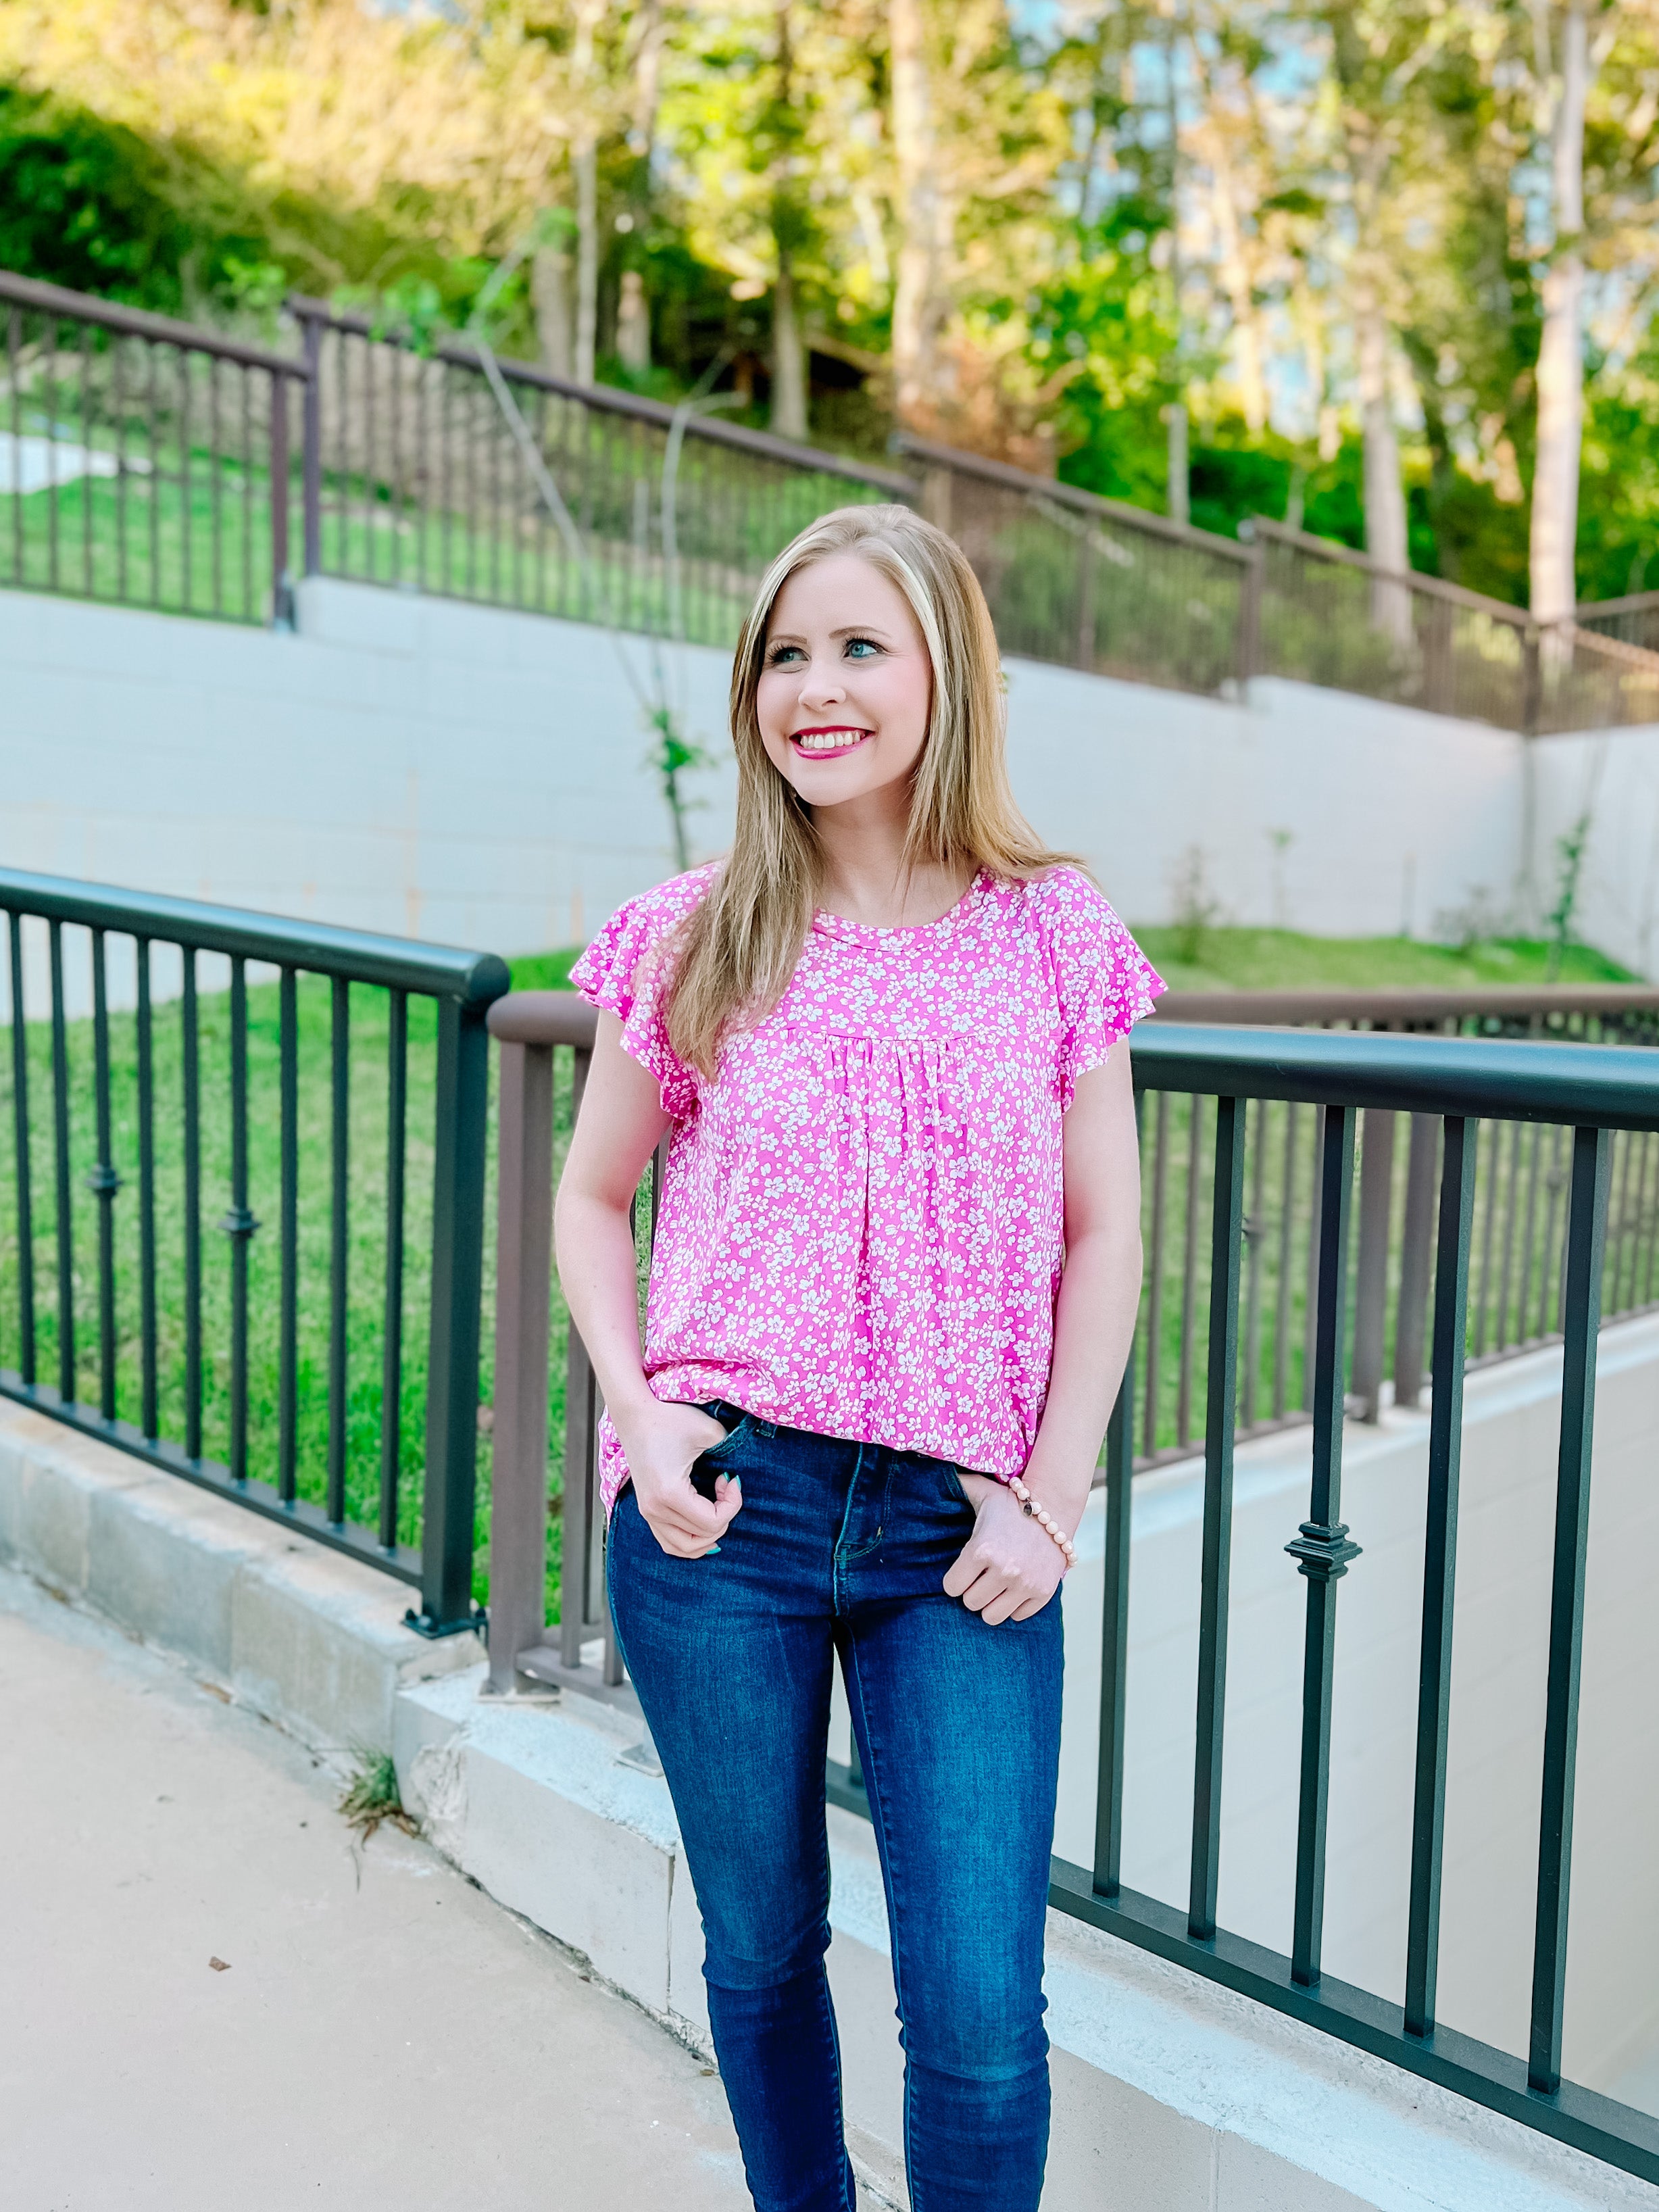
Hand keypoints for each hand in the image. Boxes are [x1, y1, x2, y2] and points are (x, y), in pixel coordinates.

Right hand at [614, 1399, 743, 1559]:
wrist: (635, 1415)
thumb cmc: (670, 1419)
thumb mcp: (709, 1431)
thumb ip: (731, 1449)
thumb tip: (739, 1474)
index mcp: (669, 1493)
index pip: (712, 1523)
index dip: (732, 1505)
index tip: (731, 1479)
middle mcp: (655, 1509)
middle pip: (701, 1537)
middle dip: (724, 1515)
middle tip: (725, 1488)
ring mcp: (648, 1512)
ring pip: (684, 1548)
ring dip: (708, 1536)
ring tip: (718, 1510)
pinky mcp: (646, 1510)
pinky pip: (669, 1542)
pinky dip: (690, 1541)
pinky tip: (704, 1526)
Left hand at [942, 1475, 1066, 1624]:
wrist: (1054, 1508)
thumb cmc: (1011, 1502)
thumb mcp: (981, 1492)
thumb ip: (956, 1485)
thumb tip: (925, 1462)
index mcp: (981, 1549)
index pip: (951, 1587)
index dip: (954, 1579)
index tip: (961, 1570)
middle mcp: (1003, 1570)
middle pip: (970, 1603)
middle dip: (972, 1590)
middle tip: (980, 1576)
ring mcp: (1025, 1584)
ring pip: (992, 1616)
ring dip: (991, 1602)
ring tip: (995, 1585)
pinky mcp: (1043, 1593)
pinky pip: (1018, 1616)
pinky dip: (1015, 1605)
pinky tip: (1015, 1587)